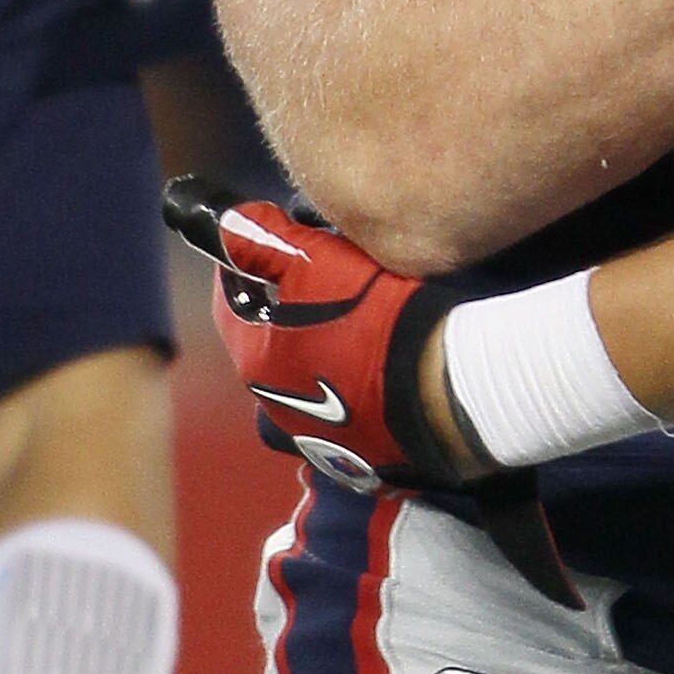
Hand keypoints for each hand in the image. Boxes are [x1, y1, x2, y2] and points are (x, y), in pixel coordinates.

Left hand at [163, 179, 583, 607]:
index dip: (247, 261)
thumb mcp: (314, 259)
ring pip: (307, 378)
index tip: (272, 236)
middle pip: (269, 340)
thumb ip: (262, 237)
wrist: (449, 386)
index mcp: (254, 360)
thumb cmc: (377, 317)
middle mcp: (276, 407)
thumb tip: (224, 218)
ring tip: (361, 315)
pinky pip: (350, 411)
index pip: (230, 299)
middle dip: (287, 306)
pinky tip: (389, 361)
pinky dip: (358, 385)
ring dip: (321, 348)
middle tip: (324, 270)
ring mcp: (321, 439)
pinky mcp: (367, 455)